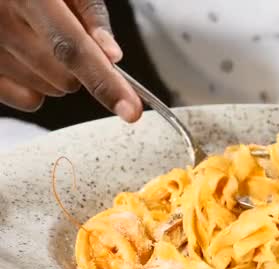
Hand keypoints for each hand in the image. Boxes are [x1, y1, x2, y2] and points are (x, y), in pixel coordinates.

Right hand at [0, 0, 141, 121]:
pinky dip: (36, 86)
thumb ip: (91, 14)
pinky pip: (27, 100)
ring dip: (55, 74)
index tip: (130, 110)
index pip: (74, 50)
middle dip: (78, 67)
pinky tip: (26, 57)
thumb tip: (112, 56)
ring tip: (39, 38)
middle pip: (65, 80)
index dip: (106, 83)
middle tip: (64, 35)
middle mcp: (0, 23)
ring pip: (48, 92)